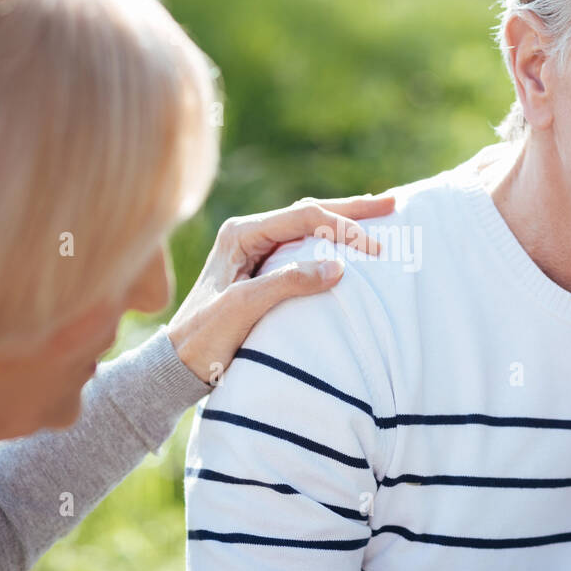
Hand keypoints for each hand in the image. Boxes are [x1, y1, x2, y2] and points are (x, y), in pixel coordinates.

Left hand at [167, 194, 394, 383]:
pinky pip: (303, 246)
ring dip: (343, 221)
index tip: (375, 248)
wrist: (178, 364)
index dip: (342, 227)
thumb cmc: (205, 337)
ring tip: (379, 215)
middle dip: (351, 210)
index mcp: (241, 234)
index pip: (302, 217)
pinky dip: (331, 242)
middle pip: (308, 212)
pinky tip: (349, 243)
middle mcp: (247, 234)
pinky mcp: (261, 269)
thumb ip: (287, 282)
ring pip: (308, 226)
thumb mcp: (243, 308)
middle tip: (392, 206)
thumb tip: (338, 265)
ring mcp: (254, 250)